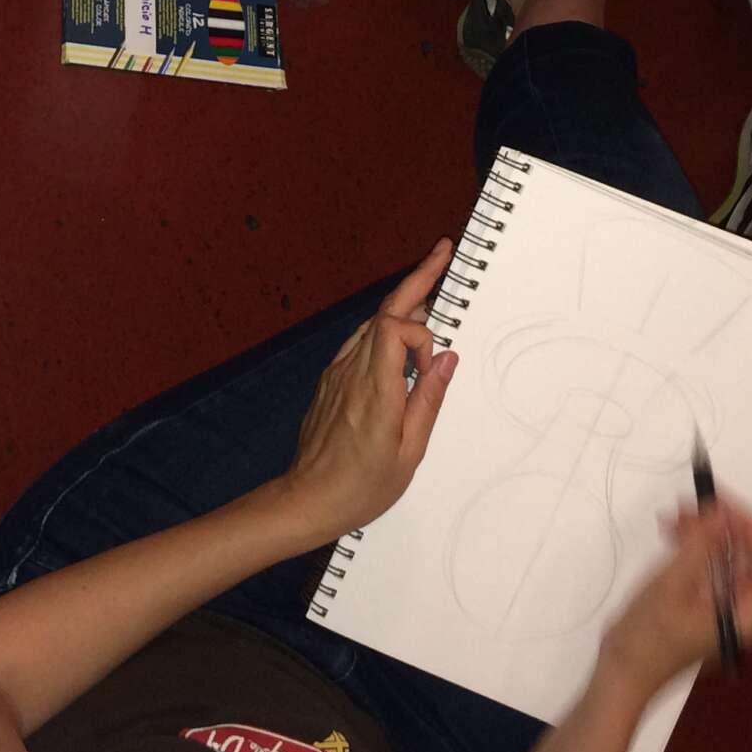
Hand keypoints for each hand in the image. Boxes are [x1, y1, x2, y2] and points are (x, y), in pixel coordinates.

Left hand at [275, 242, 459, 540]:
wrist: (306, 500)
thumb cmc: (361, 487)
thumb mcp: (408, 453)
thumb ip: (427, 401)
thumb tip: (445, 359)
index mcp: (374, 390)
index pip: (394, 328)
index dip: (420, 334)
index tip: (432, 365)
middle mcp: (351, 372)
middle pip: (383, 311)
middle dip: (416, 278)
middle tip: (442, 251)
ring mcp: (337, 374)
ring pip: (371, 324)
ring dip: (401, 304)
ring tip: (430, 295)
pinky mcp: (330, 382)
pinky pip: (360, 343)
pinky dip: (384, 330)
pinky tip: (400, 340)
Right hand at [597, 502, 751, 691]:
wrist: (623, 675)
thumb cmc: (647, 638)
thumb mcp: (671, 585)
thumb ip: (700, 547)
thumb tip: (722, 513)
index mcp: (751, 614)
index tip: (718, 506)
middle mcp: (748, 610)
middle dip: (724, 524)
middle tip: (690, 504)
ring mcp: (729, 607)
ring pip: (731, 556)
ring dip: (707, 531)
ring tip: (674, 515)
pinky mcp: (710, 604)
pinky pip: (714, 567)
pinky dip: (696, 546)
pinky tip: (672, 533)